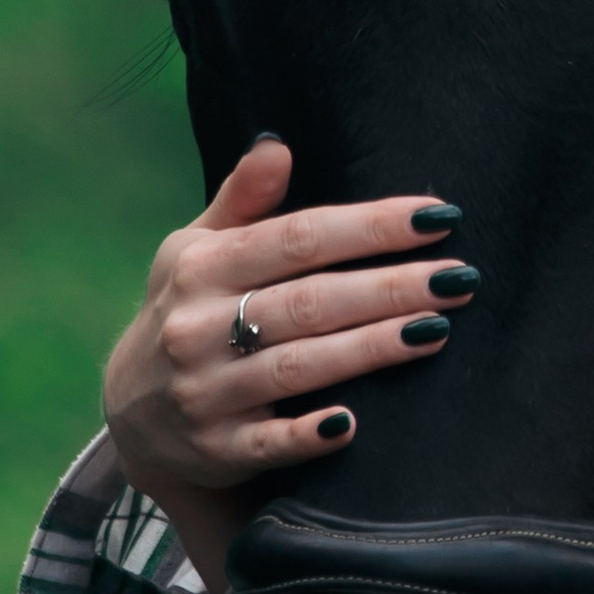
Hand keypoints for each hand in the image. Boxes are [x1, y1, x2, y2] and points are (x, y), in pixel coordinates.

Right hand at [101, 141, 473, 555]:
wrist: (134, 417)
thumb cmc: (187, 312)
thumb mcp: (195, 251)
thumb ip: (242, 201)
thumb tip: (278, 144)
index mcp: (202, 268)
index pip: (298, 237)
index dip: (370, 226)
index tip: (438, 216)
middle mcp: (198, 327)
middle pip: (311, 301)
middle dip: (391, 287)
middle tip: (460, 278)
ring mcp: (206, 392)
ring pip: (300, 367)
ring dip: (371, 348)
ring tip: (437, 328)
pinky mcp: (217, 450)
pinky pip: (269, 443)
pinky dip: (309, 435)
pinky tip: (355, 423)